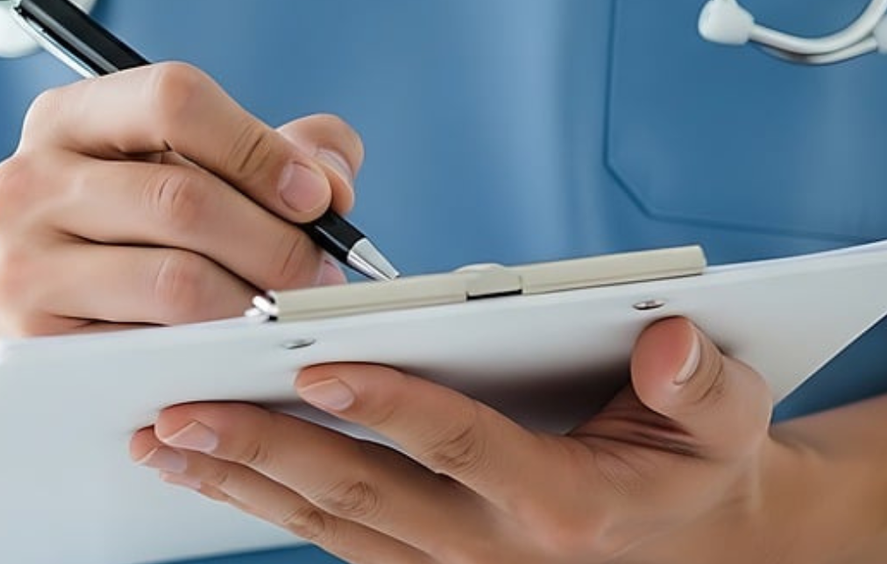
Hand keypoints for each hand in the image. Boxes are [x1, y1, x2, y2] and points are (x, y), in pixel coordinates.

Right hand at [0, 62, 361, 335]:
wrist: (44, 313)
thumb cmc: (135, 232)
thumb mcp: (191, 170)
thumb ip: (278, 152)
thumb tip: (330, 182)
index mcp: (68, 117)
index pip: (173, 99)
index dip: (259, 148)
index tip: (316, 197)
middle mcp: (27, 181)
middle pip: (183, 199)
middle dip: (275, 243)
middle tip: (324, 275)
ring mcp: (22, 263)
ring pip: (175, 280)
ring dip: (255, 304)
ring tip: (293, 315)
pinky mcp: (35, 339)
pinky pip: (152, 349)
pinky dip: (212, 354)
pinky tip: (239, 352)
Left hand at [130, 317, 816, 562]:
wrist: (690, 551)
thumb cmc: (692, 468)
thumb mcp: (726, 423)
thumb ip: (701, 384)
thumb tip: (667, 344)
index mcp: (562, 501)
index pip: (459, 444)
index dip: (388, 402)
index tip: (315, 364)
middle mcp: (490, 548)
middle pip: (360, 490)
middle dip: (262, 447)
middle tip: (180, 407)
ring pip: (325, 522)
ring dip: (237, 479)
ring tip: (160, 437)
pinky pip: (324, 537)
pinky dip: (257, 501)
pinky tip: (200, 469)